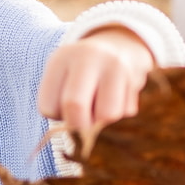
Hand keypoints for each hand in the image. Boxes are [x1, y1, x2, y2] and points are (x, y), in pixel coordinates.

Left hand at [40, 27, 155, 156]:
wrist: (120, 47)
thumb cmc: (81, 73)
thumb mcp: (61, 79)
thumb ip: (58, 106)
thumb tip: (80, 137)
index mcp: (62, 59)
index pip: (48, 107)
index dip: (56, 117)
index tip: (62, 110)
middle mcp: (89, 57)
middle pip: (75, 106)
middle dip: (79, 125)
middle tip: (84, 121)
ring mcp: (115, 66)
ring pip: (107, 115)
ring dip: (103, 121)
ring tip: (100, 107)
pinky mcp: (136, 78)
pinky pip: (127, 113)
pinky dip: (120, 114)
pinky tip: (117, 98)